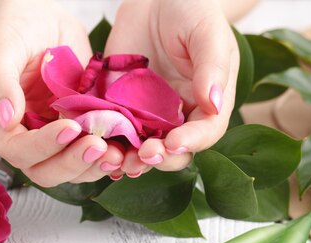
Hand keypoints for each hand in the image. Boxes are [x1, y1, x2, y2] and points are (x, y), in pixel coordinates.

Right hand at [0, 1, 124, 187]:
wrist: (42, 17)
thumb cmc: (15, 28)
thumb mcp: (2, 47)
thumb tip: (6, 117)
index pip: (17, 150)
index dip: (43, 146)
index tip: (70, 128)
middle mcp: (26, 136)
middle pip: (44, 170)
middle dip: (72, 163)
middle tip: (97, 146)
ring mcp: (53, 135)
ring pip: (71, 169)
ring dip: (93, 166)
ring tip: (115, 152)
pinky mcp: (78, 129)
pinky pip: (91, 153)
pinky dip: (107, 156)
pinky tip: (124, 149)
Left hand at [105, 0, 238, 176]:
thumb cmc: (191, 11)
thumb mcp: (207, 34)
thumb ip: (212, 68)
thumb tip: (213, 104)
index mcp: (206, 104)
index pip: (204, 133)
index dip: (191, 142)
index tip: (174, 143)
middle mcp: (178, 117)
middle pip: (172, 152)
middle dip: (158, 158)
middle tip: (144, 155)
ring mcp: (147, 116)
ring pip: (140, 150)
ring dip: (129, 160)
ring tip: (117, 160)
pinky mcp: (119, 108)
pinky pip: (113, 133)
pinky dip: (105, 145)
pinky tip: (96, 148)